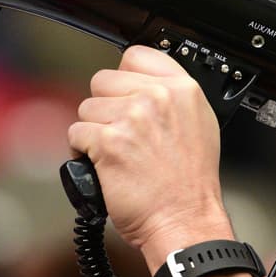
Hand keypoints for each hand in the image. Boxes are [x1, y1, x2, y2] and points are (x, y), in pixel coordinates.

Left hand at [68, 46, 229, 262]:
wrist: (184, 220)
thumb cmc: (190, 185)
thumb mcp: (199, 126)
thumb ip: (173, 99)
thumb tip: (143, 85)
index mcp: (183, 90)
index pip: (136, 56)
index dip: (124, 78)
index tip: (123, 93)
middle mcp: (158, 98)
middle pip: (104, 81)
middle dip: (106, 107)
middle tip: (122, 134)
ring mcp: (133, 117)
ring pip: (87, 108)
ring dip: (93, 131)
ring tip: (117, 154)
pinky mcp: (109, 141)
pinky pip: (76, 134)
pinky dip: (83, 152)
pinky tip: (105, 166)